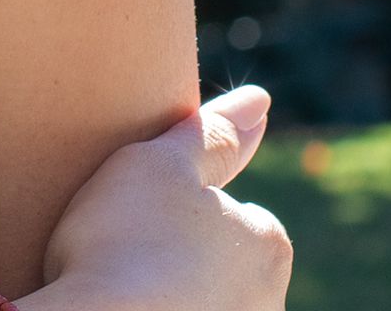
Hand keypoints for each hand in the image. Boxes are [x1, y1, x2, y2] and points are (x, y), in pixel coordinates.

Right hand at [24, 84, 293, 310]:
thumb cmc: (125, 239)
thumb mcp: (159, 164)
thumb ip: (210, 135)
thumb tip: (259, 100)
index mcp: (267, 242)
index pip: (233, 209)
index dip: (180, 203)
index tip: (142, 211)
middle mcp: (270, 298)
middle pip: (221, 257)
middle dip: (184, 248)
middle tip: (126, 242)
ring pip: (203, 293)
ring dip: (173, 283)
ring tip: (120, 276)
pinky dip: (160, 307)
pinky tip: (125, 302)